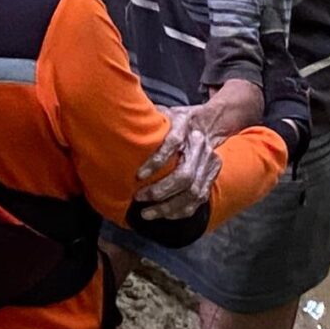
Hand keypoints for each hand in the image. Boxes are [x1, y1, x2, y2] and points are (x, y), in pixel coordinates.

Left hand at [135, 104, 221, 219]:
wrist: (210, 122)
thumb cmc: (176, 121)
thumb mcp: (162, 113)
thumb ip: (145, 120)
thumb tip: (116, 125)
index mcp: (185, 125)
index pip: (173, 142)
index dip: (155, 161)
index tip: (138, 176)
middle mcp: (200, 145)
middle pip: (184, 175)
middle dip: (160, 191)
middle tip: (139, 198)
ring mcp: (210, 162)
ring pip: (192, 191)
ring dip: (169, 206)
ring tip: (147, 213)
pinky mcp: (212, 176)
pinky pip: (198, 199)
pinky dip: (180, 210)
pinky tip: (163, 215)